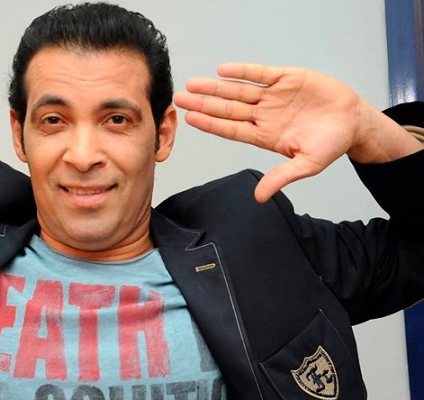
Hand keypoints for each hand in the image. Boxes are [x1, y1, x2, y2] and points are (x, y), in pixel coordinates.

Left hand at [173, 63, 419, 202]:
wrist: (355, 121)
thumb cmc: (330, 144)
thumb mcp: (307, 164)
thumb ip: (282, 177)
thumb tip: (260, 198)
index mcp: (264, 135)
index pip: (231, 129)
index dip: (211, 124)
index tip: (190, 118)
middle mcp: (263, 115)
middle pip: (228, 108)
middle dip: (204, 103)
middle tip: (180, 98)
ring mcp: (273, 96)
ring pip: (239, 90)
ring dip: (216, 87)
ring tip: (194, 83)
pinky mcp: (286, 78)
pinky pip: (260, 73)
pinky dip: (243, 71)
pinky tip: (223, 70)